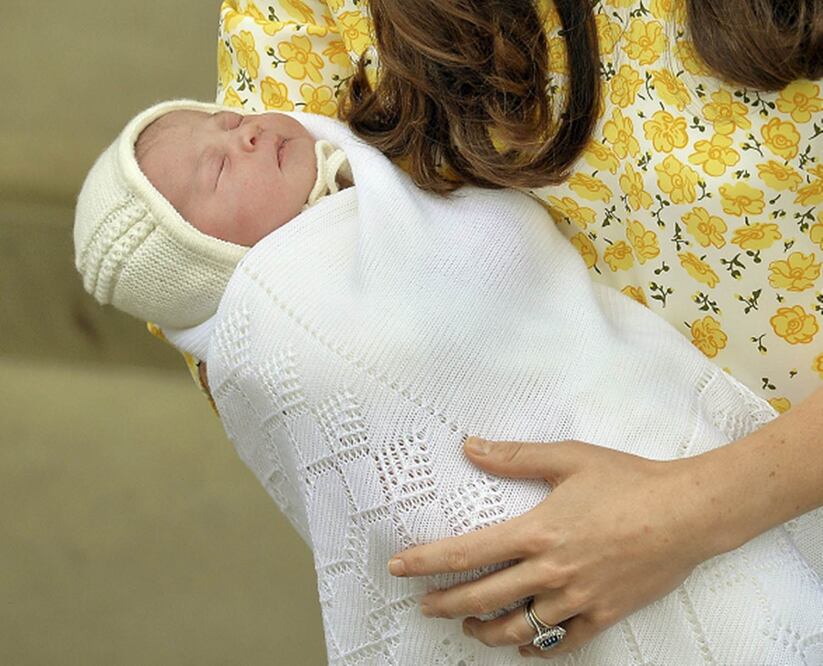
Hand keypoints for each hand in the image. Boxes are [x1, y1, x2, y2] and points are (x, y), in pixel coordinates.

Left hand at [387, 438, 718, 657]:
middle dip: (444, 605)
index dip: (426, 562)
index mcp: (537, 532)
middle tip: (423, 605)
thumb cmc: (628, 481)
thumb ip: (514, 457)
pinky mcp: (603, 615)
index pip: (466, 553)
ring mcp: (577, 599)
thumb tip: (470, 447)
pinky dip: (536, 649)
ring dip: (484, 632)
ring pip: (516, 630)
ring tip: (468, 626)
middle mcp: (550, 572)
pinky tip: (523, 645)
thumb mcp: (568, 459)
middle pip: (481, 598)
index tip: (398, 568)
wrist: (688, 512)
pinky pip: (561, 644)